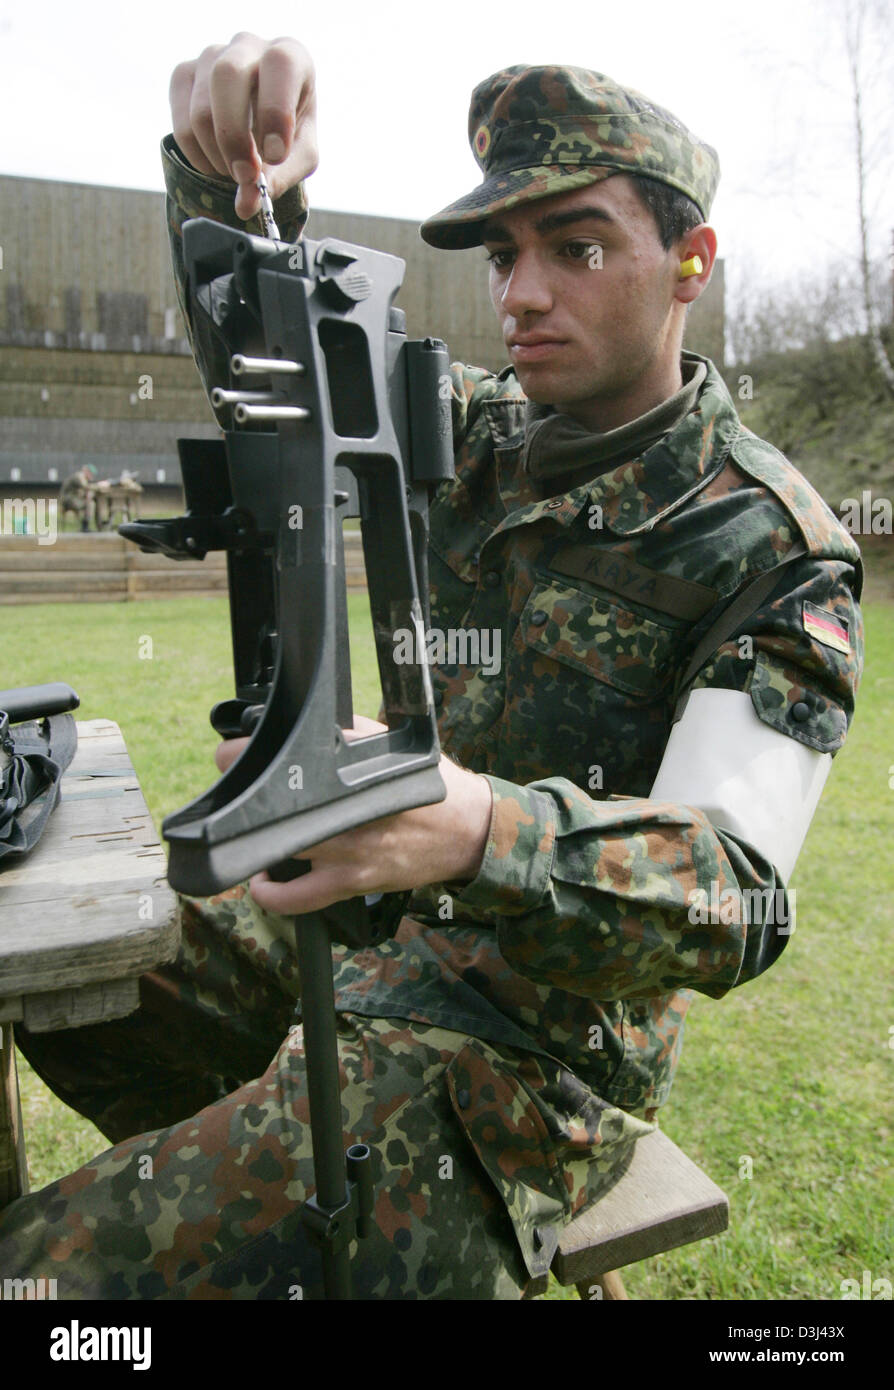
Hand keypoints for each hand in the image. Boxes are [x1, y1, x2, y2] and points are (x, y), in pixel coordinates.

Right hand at [169, 32, 317, 219]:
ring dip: (217, 153)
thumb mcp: (299, 156)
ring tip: (235, 172)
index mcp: (288, 55)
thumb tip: (246, 204)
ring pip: (201, 106)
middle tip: (245, 176)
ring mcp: (210, 56)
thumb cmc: (288, 132)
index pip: (280, 64)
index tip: (275, 155)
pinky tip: (215, 164)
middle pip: (227, 76)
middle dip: (234, 136)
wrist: (263, 123)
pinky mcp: (183, 75)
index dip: (275, 110)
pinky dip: (196, 154)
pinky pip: (180, 120)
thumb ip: (280, 177)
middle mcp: (247, 46)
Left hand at [242, 716, 493, 915]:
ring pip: (279, 848)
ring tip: (252, 832)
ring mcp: (349, 848)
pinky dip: (273, 895)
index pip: (283, 755)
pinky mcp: (354, 881)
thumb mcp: (387, 745)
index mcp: (355, 767)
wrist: (466, 828)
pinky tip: (262, 883)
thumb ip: (346, 735)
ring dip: (257, 843)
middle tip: (236, 795)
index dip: (240, 754)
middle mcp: (348, 807)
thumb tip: (298, 725)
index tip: (228, 755)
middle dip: (244, 798)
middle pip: (271, 804)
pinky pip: (300, 898)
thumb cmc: (426, 786)